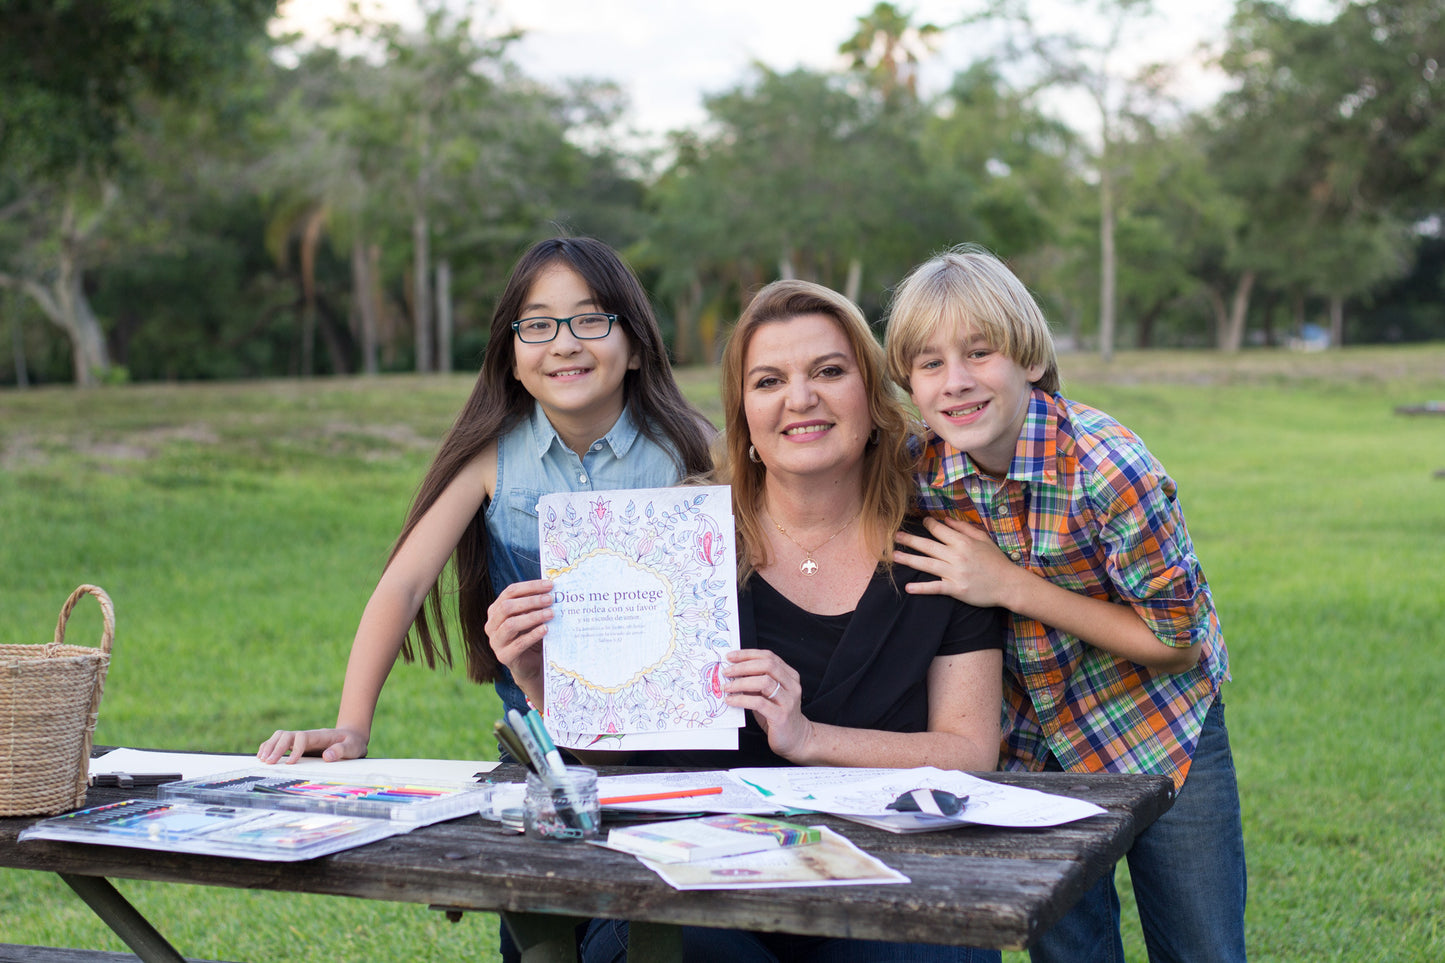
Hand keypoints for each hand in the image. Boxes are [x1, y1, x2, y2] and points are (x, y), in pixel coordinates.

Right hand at [257, 727, 366, 763]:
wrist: (351, 737)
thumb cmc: (353, 743)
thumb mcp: (353, 747)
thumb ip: (342, 750)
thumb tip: (327, 756)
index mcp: (320, 736)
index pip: (302, 737)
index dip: (294, 749)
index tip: (289, 763)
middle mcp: (308, 735)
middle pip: (287, 735)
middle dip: (276, 748)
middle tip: (268, 763)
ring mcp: (301, 739)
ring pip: (280, 736)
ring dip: (270, 746)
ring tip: (262, 760)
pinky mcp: (297, 745)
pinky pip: (279, 742)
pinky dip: (269, 747)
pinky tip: (262, 756)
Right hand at [485, 579, 553, 693]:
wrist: (531, 664)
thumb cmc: (532, 635)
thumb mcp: (532, 617)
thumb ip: (536, 604)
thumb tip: (552, 589)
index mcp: (496, 610)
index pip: (510, 592)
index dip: (530, 586)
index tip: (549, 585)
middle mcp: (491, 624)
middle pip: (507, 607)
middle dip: (531, 601)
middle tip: (550, 599)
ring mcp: (495, 641)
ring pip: (510, 624)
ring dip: (532, 617)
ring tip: (551, 614)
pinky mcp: (504, 656)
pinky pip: (518, 644)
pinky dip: (533, 635)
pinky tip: (546, 629)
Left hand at [723, 649, 813, 759]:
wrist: (796, 739)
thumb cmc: (778, 715)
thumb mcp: (768, 695)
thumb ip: (756, 682)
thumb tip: (733, 672)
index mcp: (790, 676)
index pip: (769, 656)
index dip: (748, 654)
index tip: (730, 656)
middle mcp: (792, 685)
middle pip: (767, 665)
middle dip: (743, 666)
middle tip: (726, 671)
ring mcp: (788, 700)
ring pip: (764, 682)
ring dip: (741, 682)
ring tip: (727, 687)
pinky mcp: (781, 716)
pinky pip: (759, 703)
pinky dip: (742, 699)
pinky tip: (731, 700)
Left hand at [893, 515, 1020, 608]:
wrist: (1008, 584)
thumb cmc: (996, 561)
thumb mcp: (983, 539)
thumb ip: (964, 528)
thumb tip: (945, 519)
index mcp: (963, 542)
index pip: (939, 530)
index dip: (928, 525)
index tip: (920, 523)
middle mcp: (956, 555)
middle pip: (928, 546)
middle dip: (909, 540)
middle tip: (894, 536)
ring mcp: (955, 573)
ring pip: (927, 564)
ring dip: (909, 559)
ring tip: (894, 557)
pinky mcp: (956, 589)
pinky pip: (935, 587)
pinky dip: (921, 588)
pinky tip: (908, 587)